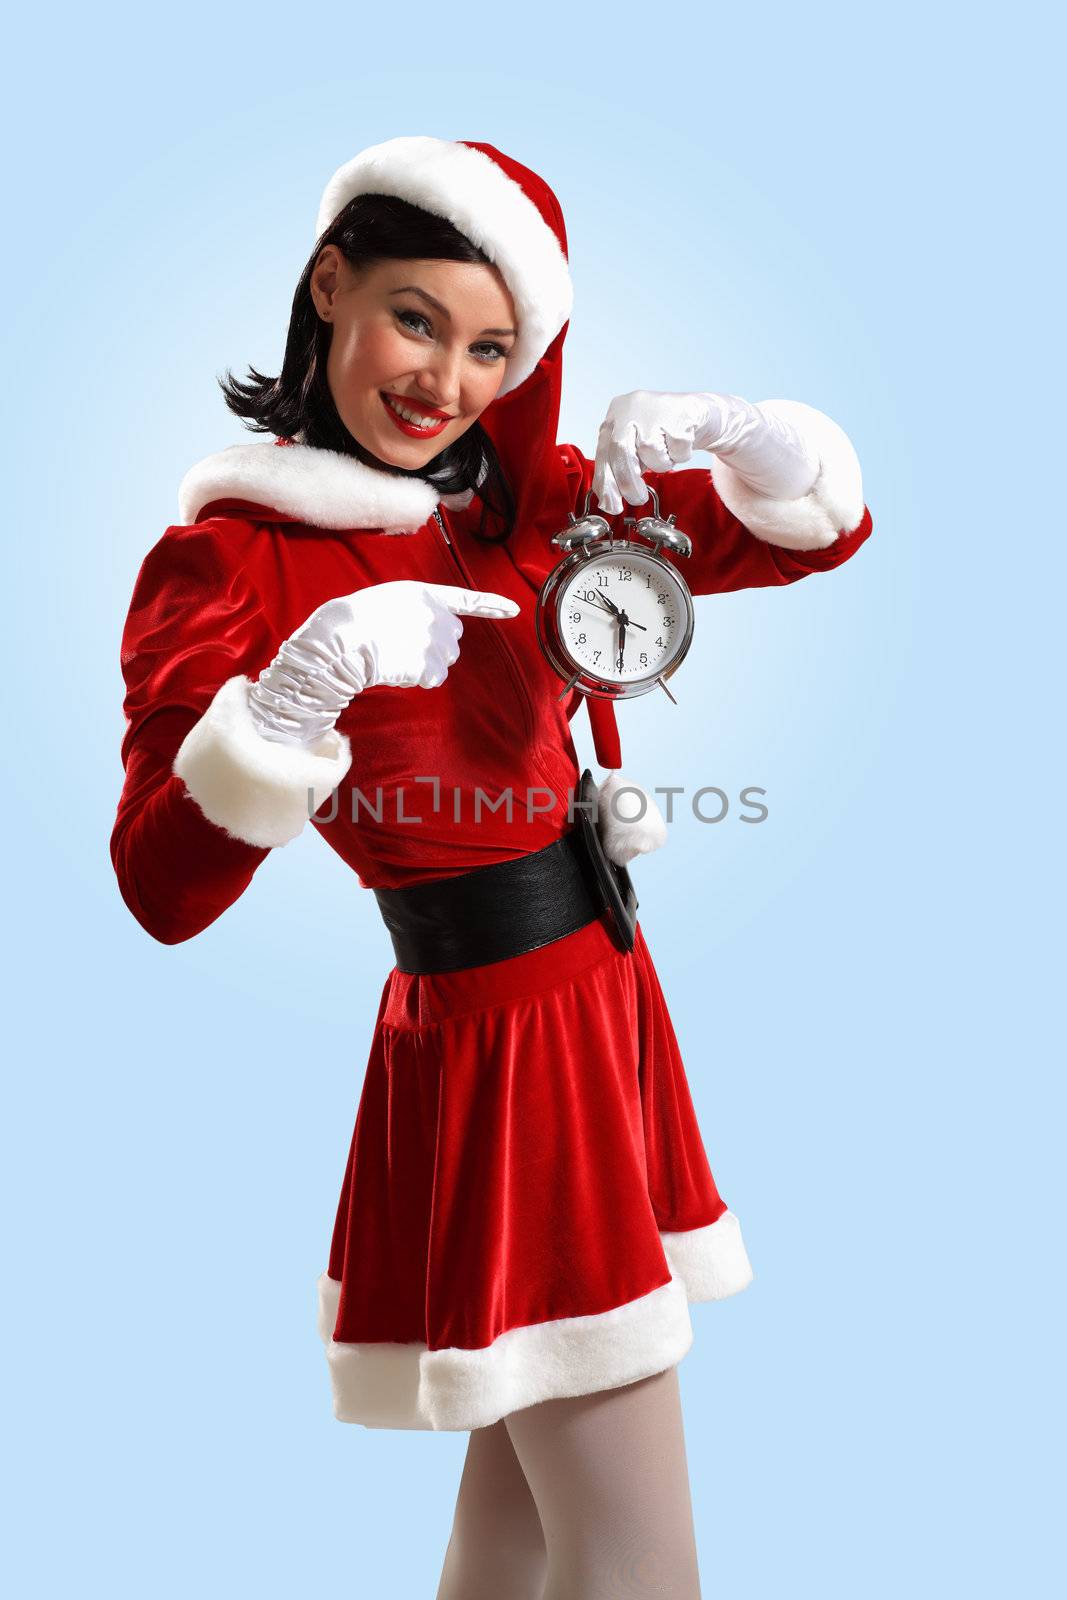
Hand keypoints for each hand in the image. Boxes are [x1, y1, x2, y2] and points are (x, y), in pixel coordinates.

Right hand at [247, 579, 519, 745]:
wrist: (344, 639)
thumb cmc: (356, 619)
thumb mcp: (388, 598)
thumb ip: (415, 609)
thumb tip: (425, 631)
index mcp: (426, 594)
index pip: (467, 599)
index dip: (492, 605)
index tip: (515, 609)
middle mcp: (438, 617)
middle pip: (453, 638)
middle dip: (436, 644)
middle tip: (404, 644)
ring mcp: (437, 643)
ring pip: (443, 661)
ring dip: (425, 662)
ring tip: (396, 655)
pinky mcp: (432, 667)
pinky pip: (433, 678)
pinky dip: (418, 678)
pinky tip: (398, 669)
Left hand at [591, 389, 819, 514]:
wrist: (707, 413)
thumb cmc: (669, 436)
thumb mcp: (641, 451)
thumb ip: (624, 469)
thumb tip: (601, 505)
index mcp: (615, 417)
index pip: (604, 457)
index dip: (608, 485)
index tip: (616, 507)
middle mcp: (629, 407)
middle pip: (622, 457)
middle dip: (632, 484)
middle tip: (640, 497)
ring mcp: (655, 406)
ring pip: (649, 453)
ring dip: (662, 465)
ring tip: (670, 461)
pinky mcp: (681, 409)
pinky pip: (677, 446)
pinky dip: (682, 452)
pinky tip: (686, 446)